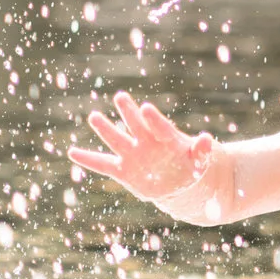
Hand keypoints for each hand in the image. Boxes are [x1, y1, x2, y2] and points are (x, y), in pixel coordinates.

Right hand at [69, 93, 217, 204]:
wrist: (178, 182)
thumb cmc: (191, 166)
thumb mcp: (201, 160)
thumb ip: (203, 150)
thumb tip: (207, 139)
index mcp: (166, 138)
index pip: (159, 126)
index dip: (153, 119)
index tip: (146, 107)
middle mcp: (147, 142)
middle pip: (136, 125)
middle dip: (129, 112)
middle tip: (120, 96)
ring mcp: (133, 154)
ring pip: (117, 140)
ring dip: (106, 129)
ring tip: (94, 116)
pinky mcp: (123, 170)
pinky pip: (102, 164)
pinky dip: (88, 159)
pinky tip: (72, 152)